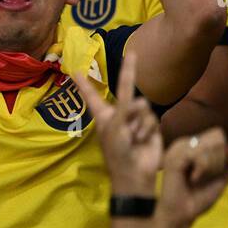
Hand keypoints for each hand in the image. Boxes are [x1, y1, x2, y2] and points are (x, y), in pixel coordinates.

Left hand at [73, 51, 161, 197]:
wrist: (135, 173)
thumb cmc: (117, 151)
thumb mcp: (114, 127)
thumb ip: (124, 109)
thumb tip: (137, 101)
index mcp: (103, 115)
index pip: (92, 95)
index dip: (85, 84)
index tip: (76, 71)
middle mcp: (118, 114)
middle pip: (124, 88)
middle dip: (128, 71)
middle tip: (132, 53)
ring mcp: (135, 119)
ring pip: (141, 105)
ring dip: (138, 122)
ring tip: (133, 137)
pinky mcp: (150, 126)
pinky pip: (151, 118)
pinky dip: (146, 128)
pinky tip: (142, 140)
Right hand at [158, 128, 227, 227]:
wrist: (182, 214)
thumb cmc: (198, 196)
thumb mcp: (221, 178)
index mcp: (192, 145)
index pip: (217, 135)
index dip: (222, 154)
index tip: (210, 172)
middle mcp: (183, 143)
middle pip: (215, 138)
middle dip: (217, 160)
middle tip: (203, 176)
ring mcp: (176, 149)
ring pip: (208, 146)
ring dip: (211, 166)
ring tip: (197, 178)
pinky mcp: (173, 158)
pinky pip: (199, 155)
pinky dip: (203, 169)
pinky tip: (193, 179)